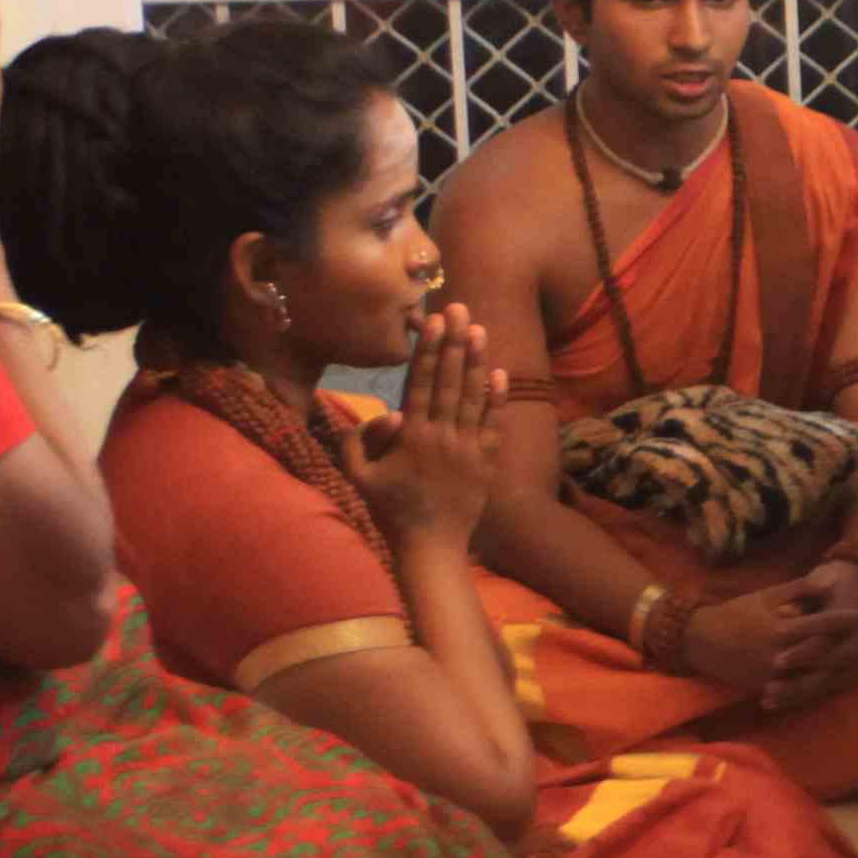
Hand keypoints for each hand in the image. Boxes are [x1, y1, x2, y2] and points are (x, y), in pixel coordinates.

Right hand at [341, 305, 500, 551]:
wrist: (430, 548)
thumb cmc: (389, 512)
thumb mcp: (358, 477)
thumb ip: (357, 441)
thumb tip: (386, 412)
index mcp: (411, 436)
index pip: (420, 383)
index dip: (428, 350)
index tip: (433, 321)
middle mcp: (442, 436)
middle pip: (449, 380)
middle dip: (454, 342)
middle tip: (460, 309)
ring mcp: (467, 448)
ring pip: (472, 397)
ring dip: (476, 362)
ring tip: (479, 330)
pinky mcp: (485, 462)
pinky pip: (493, 425)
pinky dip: (497, 399)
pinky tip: (499, 374)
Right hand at [682, 555, 857, 708]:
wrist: (700, 642)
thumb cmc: (736, 613)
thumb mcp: (765, 596)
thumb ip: (798, 590)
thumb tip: (827, 583)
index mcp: (779, 628)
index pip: (820, 625)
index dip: (843, 620)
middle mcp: (778, 655)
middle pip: (824, 655)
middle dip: (850, 649)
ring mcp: (773, 676)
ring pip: (817, 677)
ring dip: (842, 670)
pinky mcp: (768, 689)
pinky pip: (801, 691)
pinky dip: (822, 685)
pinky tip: (839, 678)